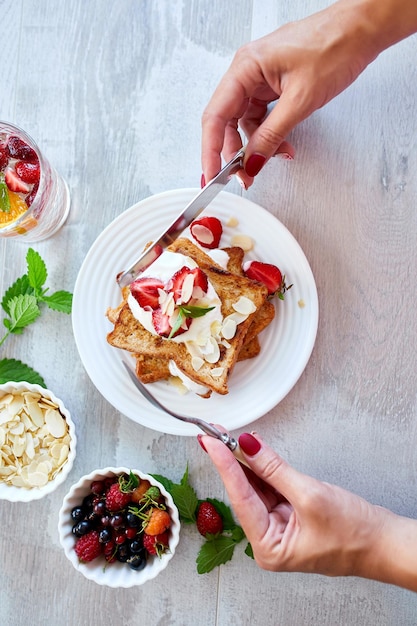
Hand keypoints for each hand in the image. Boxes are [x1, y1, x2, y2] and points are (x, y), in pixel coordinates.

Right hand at [201, 0, 388, 186]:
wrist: (361, 30)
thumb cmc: (335, 46)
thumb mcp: (300, 100)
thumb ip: (272, 135)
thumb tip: (252, 162)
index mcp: (245, 66)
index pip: (215, 116)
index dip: (211, 149)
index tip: (211, 174)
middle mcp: (248, 71)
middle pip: (227, 121)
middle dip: (235, 152)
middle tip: (243, 176)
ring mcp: (260, 78)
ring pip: (246, 122)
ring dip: (257, 144)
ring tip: (273, 157)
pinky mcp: (274, 84)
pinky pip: (261, 116)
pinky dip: (269, 133)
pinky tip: (281, 144)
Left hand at [201, 431, 386, 576]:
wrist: (384, 542)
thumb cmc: (354, 533)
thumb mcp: (310, 495)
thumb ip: (274, 469)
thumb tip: (248, 447)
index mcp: (268, 547)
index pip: (240, 498)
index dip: (224, 466)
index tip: (210, 442)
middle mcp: (268, 539)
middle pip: (245, 491)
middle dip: (232, 460)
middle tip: (215, 433)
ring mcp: (278, 526)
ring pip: (256, 486)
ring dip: (247, 460)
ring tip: (230, 436)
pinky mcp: (288, 514)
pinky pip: (270, 486)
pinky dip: (263, 467)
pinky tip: (253, 449)